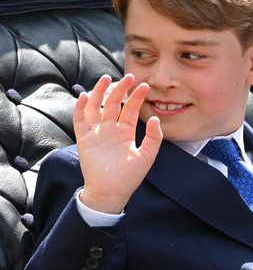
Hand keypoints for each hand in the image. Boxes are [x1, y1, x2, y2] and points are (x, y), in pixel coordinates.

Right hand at [73, 74, 162, 213]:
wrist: (112, 192)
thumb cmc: (130, 177)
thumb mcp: (147, 156)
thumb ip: (154, 138)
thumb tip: (155, 119)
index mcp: (126, 132)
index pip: (131, 109)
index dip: (137, 97)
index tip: (144, 85)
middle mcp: (111, 129)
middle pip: (114, 104)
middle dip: (120, 89)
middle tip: (129, 76)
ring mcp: (97, 133)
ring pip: (96, 107)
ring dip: (100, 92)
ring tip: (106, 79)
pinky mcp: (84, 139)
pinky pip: (80, 120)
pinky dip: (81, 107)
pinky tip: (86, 96)